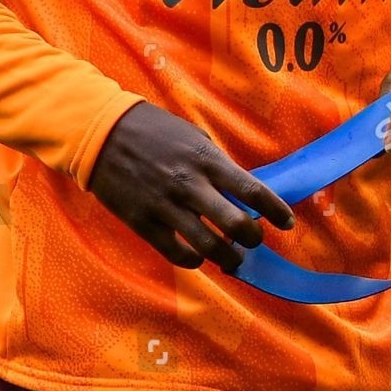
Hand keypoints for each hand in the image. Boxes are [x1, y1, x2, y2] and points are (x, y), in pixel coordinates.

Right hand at [88, 102, 294, 273]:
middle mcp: (190, 185)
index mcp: (205, 158)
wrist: (102, 133)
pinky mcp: (144, 223)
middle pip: (236, 225)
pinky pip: (177, 254)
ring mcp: (166, 206)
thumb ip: (215, 163)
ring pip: (209, 247)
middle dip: (253, 238)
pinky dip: (194, 260)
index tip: (287, 222)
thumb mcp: (191, 135)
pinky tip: (199, 256)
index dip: (276, 210)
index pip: (252, 190)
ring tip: (233, 258)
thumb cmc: (153, 130)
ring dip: (228, 257)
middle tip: (254, 239)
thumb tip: (240, 191)